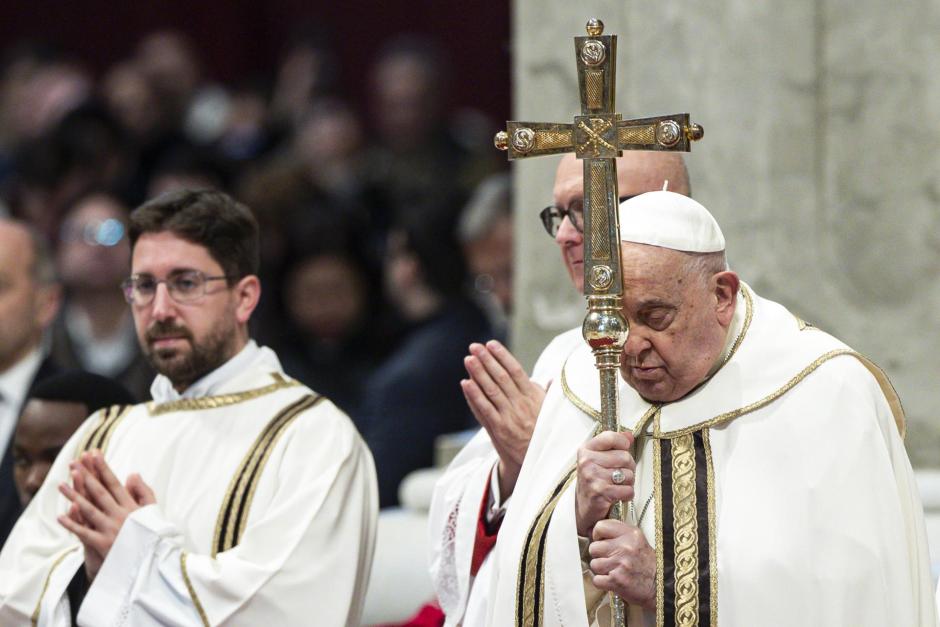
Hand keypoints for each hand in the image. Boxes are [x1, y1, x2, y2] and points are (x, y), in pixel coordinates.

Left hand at [57, 451, 155, 579]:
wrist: (152, 562)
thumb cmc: (152, 535)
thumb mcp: (153, 511)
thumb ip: (144, 491)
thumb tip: (132, 474)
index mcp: (131, 506)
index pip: (114, 483)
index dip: (103, 468)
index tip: (93, 454)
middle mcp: (120, 514)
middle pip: (99, 492)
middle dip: (85, 477)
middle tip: (73, 463)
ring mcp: (111, 529)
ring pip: (89, 509)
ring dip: (73, 496)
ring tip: (60, 485)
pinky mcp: (103, 544)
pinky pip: (84, 533)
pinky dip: (72, 525)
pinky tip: (60, 516)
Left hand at [461, 340, 544, 497]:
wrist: (536, 462)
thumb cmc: (542, 434)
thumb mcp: (549, 412)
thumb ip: (545, 395)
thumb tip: (552, 380)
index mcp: (534, 397)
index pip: (516, 371)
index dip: (503, 356)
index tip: (491, 344)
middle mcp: (521, 405)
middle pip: (501, 377)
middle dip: (487, 360)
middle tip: (474, 346)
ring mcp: (508, 417)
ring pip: (491, 391)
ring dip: (478, 373)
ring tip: (468, 359)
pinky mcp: (498, 430)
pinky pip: (484, 410)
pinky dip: (474, 396)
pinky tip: (466, 383)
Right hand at [575, 430, 634, 536]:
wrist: (583, 508)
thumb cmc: (593, 481)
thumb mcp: (598, 459)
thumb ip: (613, 445)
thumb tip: (629, 435)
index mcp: (586, 450)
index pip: (611, 437)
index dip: (623, 444)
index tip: (622, 450)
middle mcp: (587, 462)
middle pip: (625, 457)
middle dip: (629, 468)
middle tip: (620, 474)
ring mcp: (593, 477)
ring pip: (629, 474)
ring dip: (628, 483)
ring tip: (617, 485)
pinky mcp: (600, 492)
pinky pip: (628, 490)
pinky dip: (627, 495)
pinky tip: (618, 495)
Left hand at [588, 519, 655, 609]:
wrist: (661, 585)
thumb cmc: (647, 563)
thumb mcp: (637, 540)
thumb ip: (618, 533)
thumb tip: (593, 531)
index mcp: (630, 534)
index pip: (600, 526)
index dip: (597, 535)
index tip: (602, 541)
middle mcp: (625, 547)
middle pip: (594, 547)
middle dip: (599, 555)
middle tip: (609, 559)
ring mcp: (620, 564)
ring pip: (594, 564)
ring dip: (601, 569)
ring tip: (613, 570)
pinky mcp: (616, 581)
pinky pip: (596, 579)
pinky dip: (602, 582)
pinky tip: (612, 580)